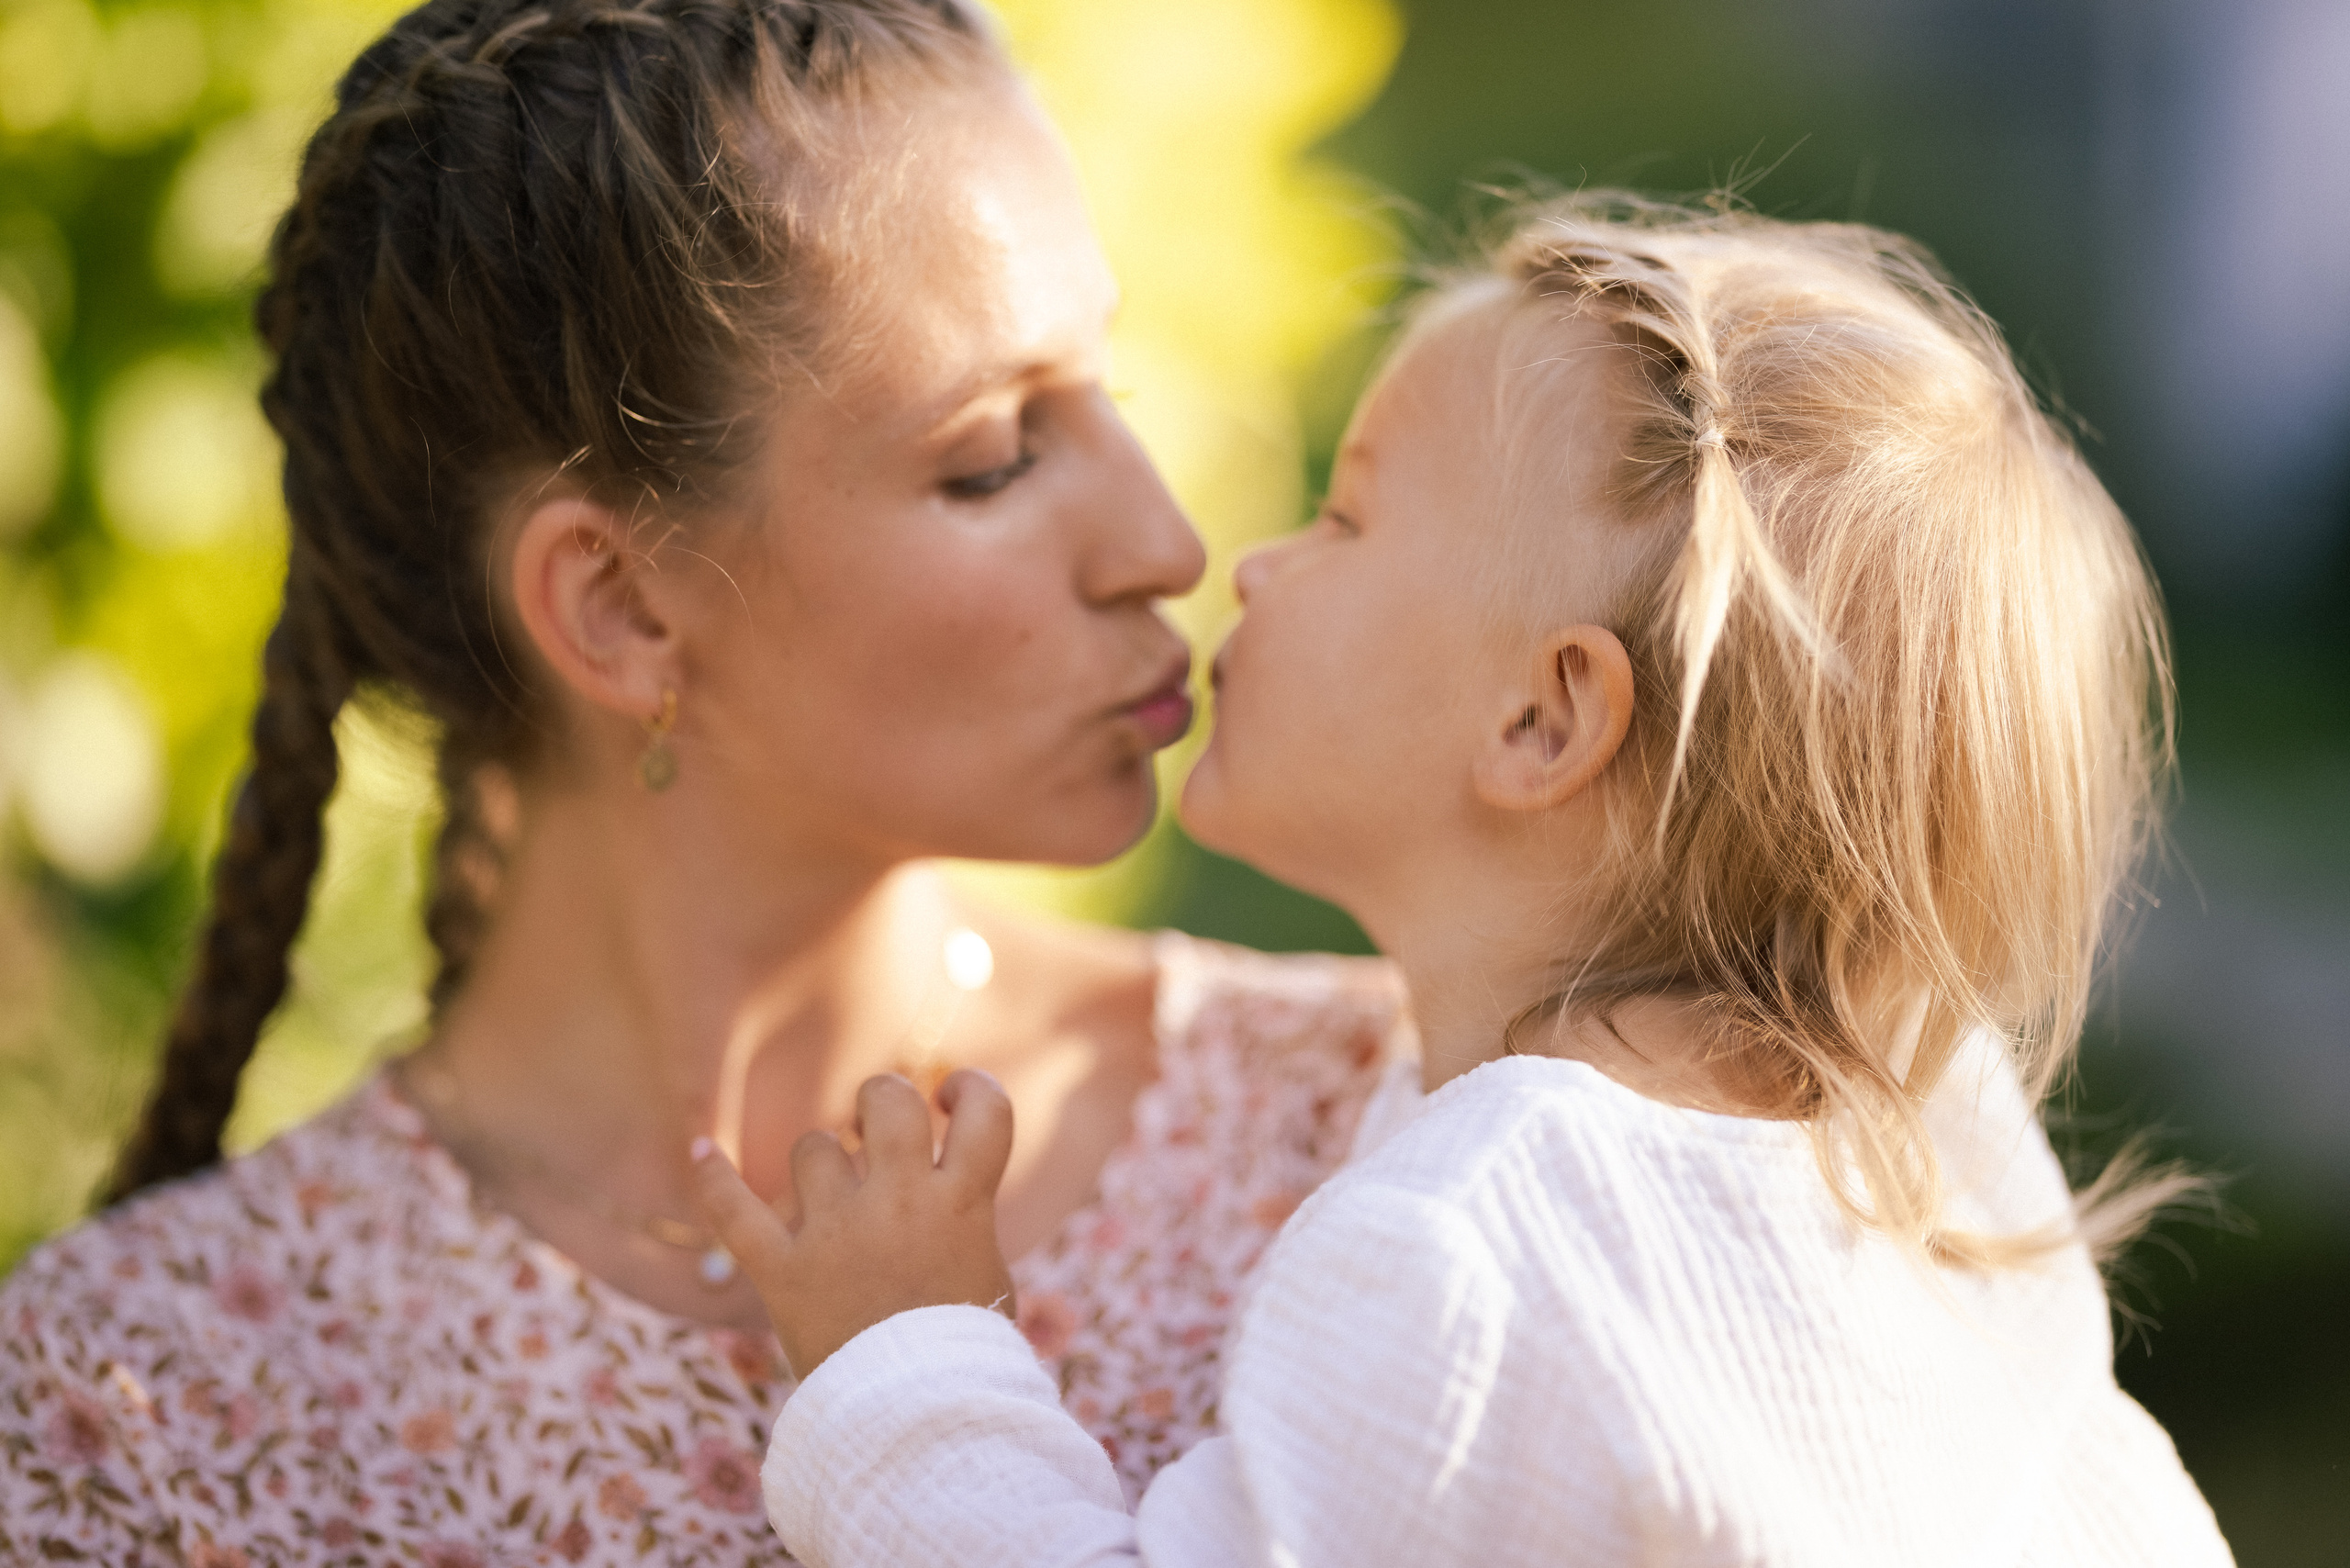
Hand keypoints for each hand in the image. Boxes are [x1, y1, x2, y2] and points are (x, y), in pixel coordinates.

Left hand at [691, 1070, 1016, 1380]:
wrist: (917, 1424)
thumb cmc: (962, 1358)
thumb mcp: (988, 1278)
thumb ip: (964, 1221)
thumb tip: (944, 1184)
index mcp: (962, 1204)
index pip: (987, 1108)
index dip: (972, 1087)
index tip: (952, 1098)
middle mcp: (899, 1202)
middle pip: (886, 1100)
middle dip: (880, 1100)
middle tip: (877, 1129)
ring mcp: (836, 1232)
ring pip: (814, 1149)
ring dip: (822, 1161)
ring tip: (830, 1194)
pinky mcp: (783, 1269)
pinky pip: (733, 1210)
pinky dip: (713, 1178)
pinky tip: (701, 1150)